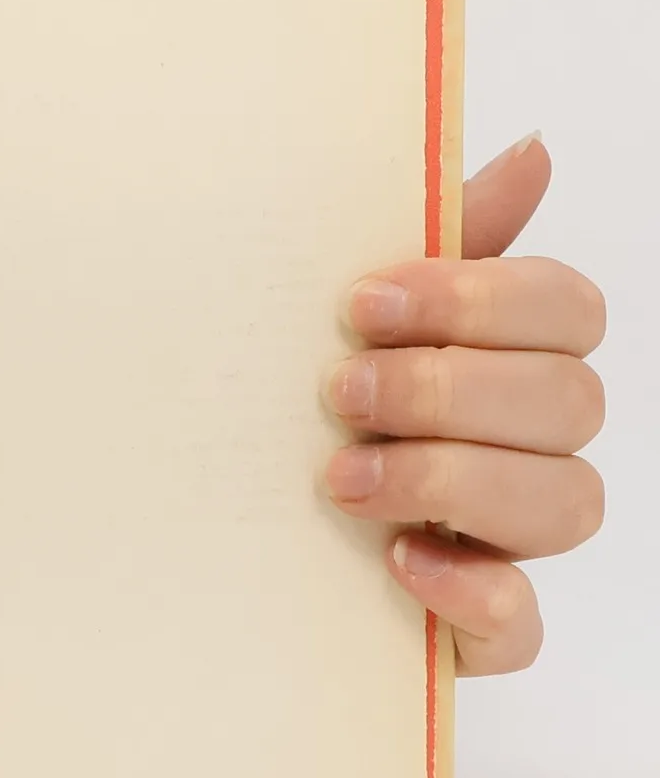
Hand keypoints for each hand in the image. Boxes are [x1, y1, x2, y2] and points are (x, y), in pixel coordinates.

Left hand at [325, 136, 604, 674]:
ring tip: (341, 478)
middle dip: (450, 388)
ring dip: (453, 478)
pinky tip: (398, 561)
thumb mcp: (348, 318)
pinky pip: (522, 626)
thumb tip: (533, 149)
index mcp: (509, 358)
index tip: (363, 301)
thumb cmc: (299, 402)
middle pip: (571, 402)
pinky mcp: (477, 628)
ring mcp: (509, 540)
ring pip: (567, 504)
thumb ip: (441, 238)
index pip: (568, 310)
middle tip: (338, 390)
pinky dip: (472, 594)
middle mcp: (528, 446)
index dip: (480, 299)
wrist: (206, 525)